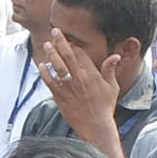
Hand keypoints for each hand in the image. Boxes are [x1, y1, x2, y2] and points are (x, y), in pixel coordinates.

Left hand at [38, 28, 120, 144]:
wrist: (95, 126)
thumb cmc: (105, 107)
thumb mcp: (112, 88)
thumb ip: (110, 70)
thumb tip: (115, 56)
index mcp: (92, 74)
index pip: (81, 54)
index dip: (73, 45)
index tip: (68, 40)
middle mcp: (79, 78)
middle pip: (68, 55)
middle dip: (60, 41)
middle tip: (54, 31)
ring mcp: (68, 87)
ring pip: (57, 66)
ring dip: (51, 54)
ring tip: (46, 44)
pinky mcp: (60, 96)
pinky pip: (50, 81)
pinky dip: (45, 72)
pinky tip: (41, 65)